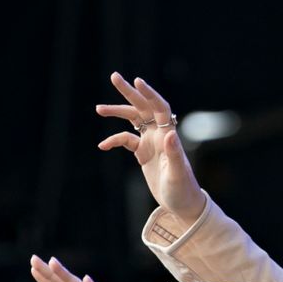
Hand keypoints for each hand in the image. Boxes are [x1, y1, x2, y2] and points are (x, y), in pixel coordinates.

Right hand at [96, 73, 205, 221]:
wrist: (182, 205)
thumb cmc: (183, 190)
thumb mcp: (177, 174)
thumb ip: (174, 154)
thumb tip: (171, 134)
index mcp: (168, 135)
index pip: (159, 107)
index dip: (149, 94)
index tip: (137, 82)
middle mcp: (160, 134)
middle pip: (143, 107)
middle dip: (129, 92)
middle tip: (114, 76)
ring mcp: (151, 142)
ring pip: (132, 120)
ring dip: (117, 112)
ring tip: (99, 109)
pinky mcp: (143, 153)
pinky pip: (126, 140)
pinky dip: (114, 140)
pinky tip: (102, 146)